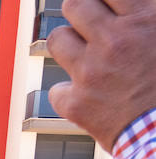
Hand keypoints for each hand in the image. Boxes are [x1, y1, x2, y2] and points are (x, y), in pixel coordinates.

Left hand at [48, 0, 155, 151]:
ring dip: (69, 44)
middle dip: (81, 11)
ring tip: (85, 53)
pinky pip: (57, 89)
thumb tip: (138, 12)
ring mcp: (91, 72)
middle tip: (89, 20)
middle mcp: (113, 42)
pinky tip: (87, 95)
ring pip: (58, 40)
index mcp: (144, 20)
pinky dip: (69, 92)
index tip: (107, 5)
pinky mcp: (76, 103)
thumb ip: (149, 19)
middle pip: (75, 5)